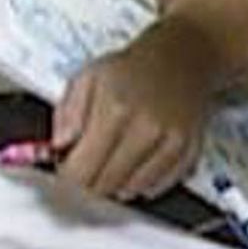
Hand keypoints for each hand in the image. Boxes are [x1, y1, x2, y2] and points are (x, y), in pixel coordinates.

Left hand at [53, 26, 216, 200]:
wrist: (183, 57)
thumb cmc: (133, 68)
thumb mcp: (87, 77)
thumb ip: (67, 114)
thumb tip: (59, 146)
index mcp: (115, 110)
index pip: (82, 170)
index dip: (68, 175)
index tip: (68, 167)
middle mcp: (146, 130)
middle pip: (105, 185)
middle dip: (91, 180)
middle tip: (89, 160)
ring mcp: (171, 143)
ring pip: (131, 191)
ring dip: (117, 183)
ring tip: (115, 157)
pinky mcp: (189, 152)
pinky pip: (159, 187)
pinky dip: (144, 183)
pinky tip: (137, 163)